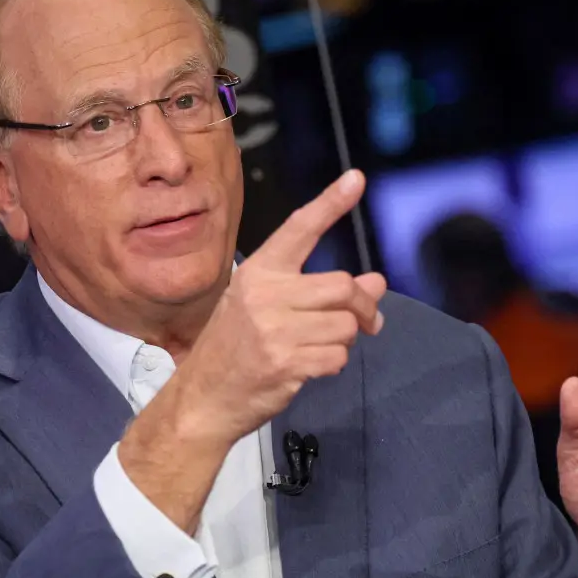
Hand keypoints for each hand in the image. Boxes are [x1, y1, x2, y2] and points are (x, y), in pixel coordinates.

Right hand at [119, 169, 386, 531]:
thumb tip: (375, 282)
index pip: (300, 229)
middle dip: (363, 306)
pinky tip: (310, 367)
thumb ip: (317, 292)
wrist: (202, 398)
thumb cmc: (234, 350)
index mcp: (258, 272)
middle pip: (341, 286)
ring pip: (345, 325)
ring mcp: (273, 329)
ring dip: (345, 340)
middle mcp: (264, 294)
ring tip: (321, 347)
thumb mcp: (266, 310)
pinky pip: (337, 356)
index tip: (356, 179)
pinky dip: (333, 364)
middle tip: (368, 321)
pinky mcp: (284, 362)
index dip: (331, 202)